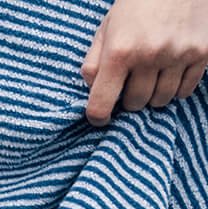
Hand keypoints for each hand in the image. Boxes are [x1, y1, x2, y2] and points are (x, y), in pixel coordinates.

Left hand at [82, 0, 207, 124]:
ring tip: (151, 79)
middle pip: (135, 103)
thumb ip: (94, 60)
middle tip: (130, 86)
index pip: (102, 103)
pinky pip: (186, 90)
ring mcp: (179, 54)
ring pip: (161, 100)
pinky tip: (170, 74)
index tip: (100, 118)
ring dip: (153, 96)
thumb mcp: (107, 27)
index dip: (98, 116)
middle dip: (129, 100)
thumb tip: (91, 89)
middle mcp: (149, 55)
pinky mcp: (203, 52)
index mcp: (120, 50)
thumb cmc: (138, 5)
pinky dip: (176, 89)